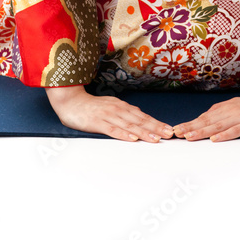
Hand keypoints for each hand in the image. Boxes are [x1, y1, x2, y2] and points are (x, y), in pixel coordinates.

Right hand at [45, 85, 174, 142]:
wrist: (70, 101)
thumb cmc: (90, 107)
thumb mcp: (110, 107)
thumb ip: (123, 114)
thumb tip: (138, 120)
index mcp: (121, 106)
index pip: (142, 116)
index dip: (156, 123)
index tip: (168, 129)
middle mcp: (117, 109)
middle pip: (139, 120)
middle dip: (156, 127)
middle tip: (169, 134)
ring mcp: (108, 115)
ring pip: (129, 125)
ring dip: (144, 132)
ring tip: (156, 138)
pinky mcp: (97, 122)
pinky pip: (112, 129)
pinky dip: (123, 134)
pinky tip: (132, 138)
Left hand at [173, 86, 239, 141]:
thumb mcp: (238, 106)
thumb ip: (224, 112)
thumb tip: (208, 119)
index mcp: (227, 107)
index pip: (205, 116)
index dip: (191, 123)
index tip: (177, 129)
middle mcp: (231, 110)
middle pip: (208, 120)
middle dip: (191, 127)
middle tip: (176, 133)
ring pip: (218, 125)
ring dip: (202, 131)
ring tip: (189, 137)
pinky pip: (237, 130)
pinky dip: (225, 134)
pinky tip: (216, 139)